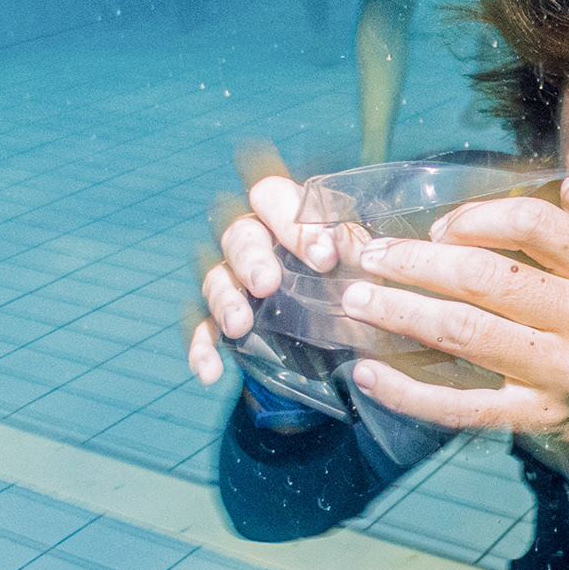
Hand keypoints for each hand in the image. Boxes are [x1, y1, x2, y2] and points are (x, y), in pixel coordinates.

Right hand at [187, 142, 356, 384]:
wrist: (353, 338)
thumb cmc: (357, 286)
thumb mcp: (366, 270)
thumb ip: (358, 254)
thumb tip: (360, 248)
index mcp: (287, 218)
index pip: (273, 197)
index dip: (293, 223)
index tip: (324, 259)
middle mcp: (256, 243)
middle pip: (238, 235)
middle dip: (251, 258)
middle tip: (267, 284)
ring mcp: (235, 281)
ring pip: (216, 279)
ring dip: (224, 301)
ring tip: (239, 326)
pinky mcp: (223, 321)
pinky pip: (202, 330)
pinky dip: (202, 350)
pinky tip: (211, 372)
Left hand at [334, 187, 568, 486]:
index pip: (534, 224)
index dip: (475, 217)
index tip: (439, 229)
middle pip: (485, 276)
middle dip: (415, 262)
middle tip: (371, 258)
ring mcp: (561, 373)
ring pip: (463, 333)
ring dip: (398, 312)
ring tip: (355, 300)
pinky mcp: (534, 419)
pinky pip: (458, 404)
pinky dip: (406, 390)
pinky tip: (367, 374)